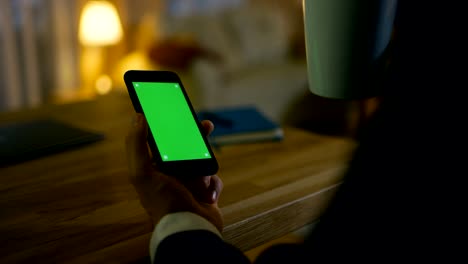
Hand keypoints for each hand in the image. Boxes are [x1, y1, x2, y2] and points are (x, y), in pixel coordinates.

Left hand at [125, 114, 222, 230]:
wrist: (188, 229)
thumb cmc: (163, 202)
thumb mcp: (142, 172)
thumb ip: (136, 144)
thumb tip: (137, 116)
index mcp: (154, 169)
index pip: (161, 141)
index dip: (169, 125)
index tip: (176, 111)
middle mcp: (171, 175)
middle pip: (185, 147)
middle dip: (195, 137)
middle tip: (205, 125)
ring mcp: (189, 184)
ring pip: (202, 161)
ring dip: (205, 166)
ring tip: (202, 173)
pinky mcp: (204, 193)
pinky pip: (213, 179)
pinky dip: (213, 184)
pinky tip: (206, 194)